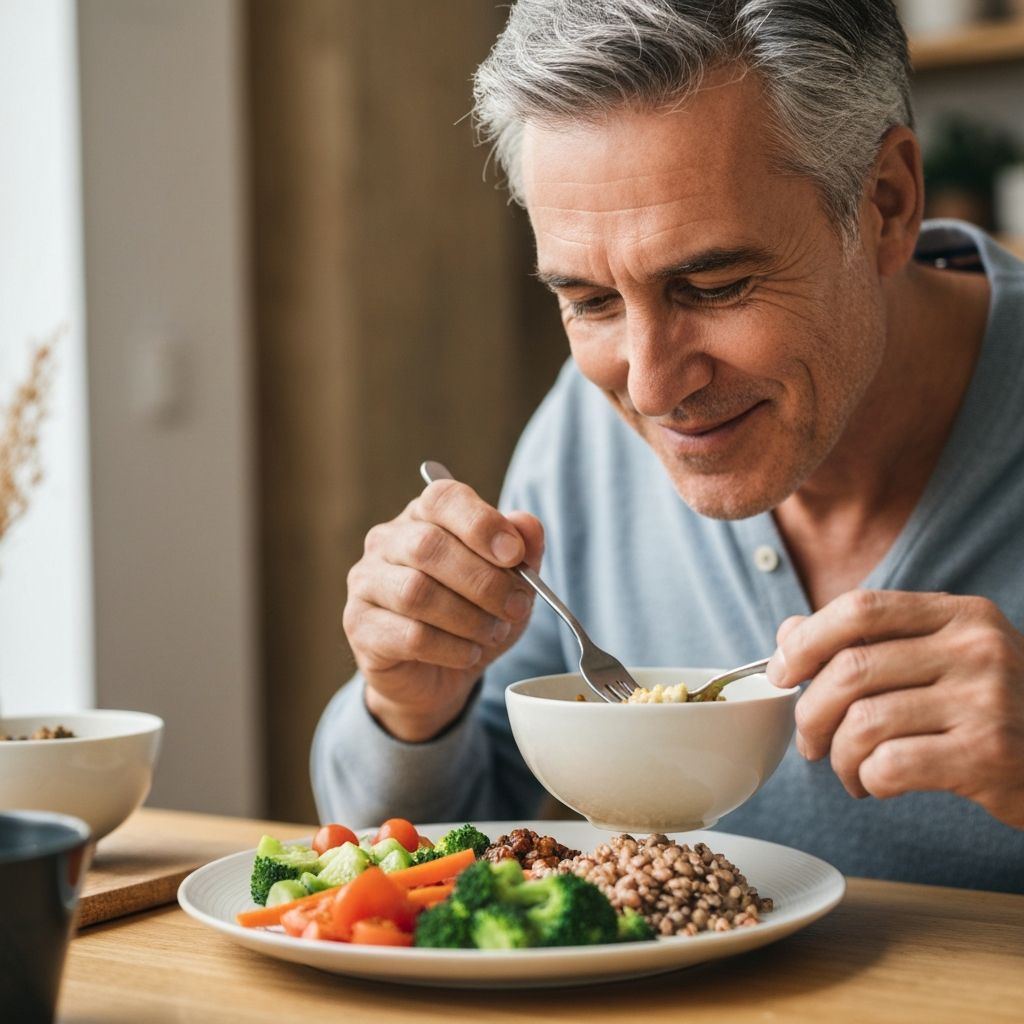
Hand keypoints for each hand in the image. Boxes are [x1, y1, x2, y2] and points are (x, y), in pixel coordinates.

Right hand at [343, 478, 541, 741]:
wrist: (437, 675)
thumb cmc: (472, 614)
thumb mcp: (509, 581)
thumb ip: (522, 549)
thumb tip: (528, 526)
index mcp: (424, 516)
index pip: (443, 497)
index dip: (481, 523)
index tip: (515, 554)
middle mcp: (386, 541)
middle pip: (429, 547)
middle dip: (483, 580)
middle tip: (516, 606)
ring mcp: (367, 582)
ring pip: (417, 592)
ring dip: (468, 617)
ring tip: (494, 632)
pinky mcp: (360, 626)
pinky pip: (408, 635)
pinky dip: (451, 647)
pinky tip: (469, 654)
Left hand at [766, 590, 1023, 827]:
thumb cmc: (999, 709)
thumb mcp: (946, 657)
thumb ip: (869, 642)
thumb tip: (786, 635)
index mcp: (961, 614)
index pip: (860, 608)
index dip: (806, 640)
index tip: (780, 672)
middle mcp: (976, 648)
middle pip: (851, 669)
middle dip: (811, 711)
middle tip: (810, 740)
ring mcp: (987, 701)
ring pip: (863, 722)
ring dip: (838, 755)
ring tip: (847, 769)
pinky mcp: (989, 756)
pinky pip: (891, 765)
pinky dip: (866, 779)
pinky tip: (874, 786)